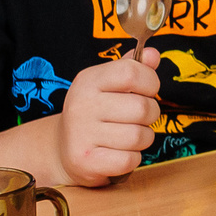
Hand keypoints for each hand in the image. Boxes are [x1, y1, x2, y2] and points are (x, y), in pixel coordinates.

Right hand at [54, 49, 161, 186]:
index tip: (146, 90)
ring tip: (127, 136)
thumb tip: (152, 54)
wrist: (62, 149)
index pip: (132, 73)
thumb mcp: (108, 84)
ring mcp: (81, 134)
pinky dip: (132, 158)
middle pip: (142, 108)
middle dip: (150, 114)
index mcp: (88, 80)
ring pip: (139, 136)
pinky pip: (130, 159)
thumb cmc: (95, 112)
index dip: (150, 82)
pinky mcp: (86, 161)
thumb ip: (133, 68)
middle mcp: (82, 105)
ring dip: (143, 138)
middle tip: (138, 118)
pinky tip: (119, 153)